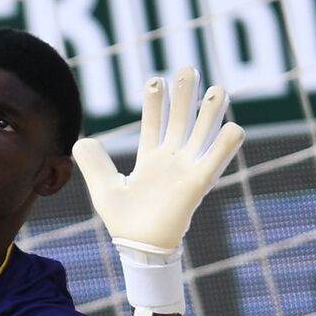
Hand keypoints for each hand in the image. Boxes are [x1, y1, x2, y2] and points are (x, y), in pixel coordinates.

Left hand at [73, 67, 244, 315]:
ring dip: (209, 113)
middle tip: (188, 69)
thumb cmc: (125, 221)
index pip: (154, 123)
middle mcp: (170, 161)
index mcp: (150, 160)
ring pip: (200, 135)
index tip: (155, 79)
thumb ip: (94, 163)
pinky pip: (213, 162)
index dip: (155, 102)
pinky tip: (234, 126)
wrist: (138, 246)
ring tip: (218, 89)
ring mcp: (185, 170)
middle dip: (184, 96)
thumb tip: (82, 140)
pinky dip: (225, 145)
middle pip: (180, 121)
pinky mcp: (196, 185)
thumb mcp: (104, 188)